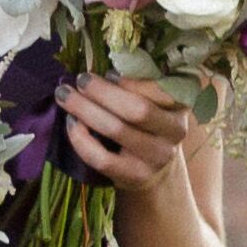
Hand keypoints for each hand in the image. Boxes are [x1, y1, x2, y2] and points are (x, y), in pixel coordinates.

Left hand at [60, 72, 192, 191]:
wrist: (156, 170)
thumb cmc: (147, 126)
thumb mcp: (154, 102)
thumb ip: (137, 84)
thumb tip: (99, 70)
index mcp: (181, 105)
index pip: (159, 89)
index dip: (130, 80)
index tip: (105, 71)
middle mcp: (175, 131)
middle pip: (136, 109)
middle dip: (102, 92)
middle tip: (80, 79)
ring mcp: (158, 156)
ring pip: (117, 130)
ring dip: (85, 110)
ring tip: (65, 96)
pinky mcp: (136, 176)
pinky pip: (102, 158)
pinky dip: (81, 139)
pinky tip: (71, 123)